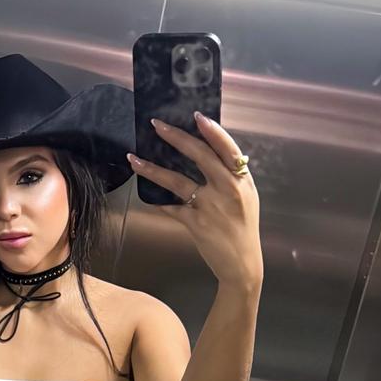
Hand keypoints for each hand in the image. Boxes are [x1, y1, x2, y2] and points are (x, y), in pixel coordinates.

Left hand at [127, 113, 262, 291]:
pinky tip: (145, 194)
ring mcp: (212, 207)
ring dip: (153, 168)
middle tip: (157, 125)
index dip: (213, 131)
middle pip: (201, 156)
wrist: (242, 264)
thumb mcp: (245, 197)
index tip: (196, 115)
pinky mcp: (197, 224)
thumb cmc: (242, 228)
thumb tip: (208, 153)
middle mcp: (228, 190)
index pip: (228, 148)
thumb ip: (230, 176)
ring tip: (134, 158)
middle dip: (176, 137)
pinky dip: (158, 202)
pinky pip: (172, 208)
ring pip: (177, 181)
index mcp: (242, 180)